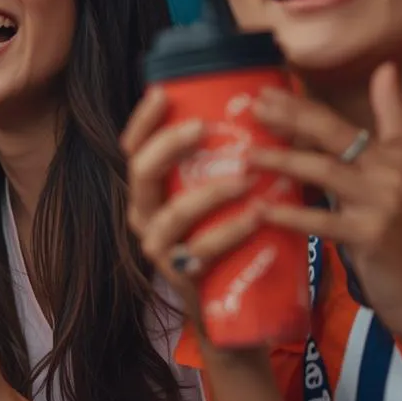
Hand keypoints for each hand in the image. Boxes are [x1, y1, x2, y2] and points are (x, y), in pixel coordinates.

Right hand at [121, 88, 265, 304]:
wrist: (234, 308)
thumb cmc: (230, 237)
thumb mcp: (222, 194)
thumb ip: (230, 156)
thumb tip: (268, 101)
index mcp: (150, 190)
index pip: (133, 147)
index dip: (143, 119)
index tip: (164, 92)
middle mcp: (144, 215)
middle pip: (141, 172)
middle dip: (169, 145)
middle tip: (204, 128)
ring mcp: (159, 248)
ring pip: (171, 214)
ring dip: (208, 192)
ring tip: (245, 179)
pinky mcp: (182, 276)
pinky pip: (202, 250)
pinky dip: (230, 231)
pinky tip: (257, 216)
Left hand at [244, 64, 401, 343]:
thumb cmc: (395, 231)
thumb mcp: (392, 178)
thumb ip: (386, 126)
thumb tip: (384, 70)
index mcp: (393, 154)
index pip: (342, 120)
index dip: (305, 103)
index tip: (268, 89)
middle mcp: (390, 171)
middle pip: (332, 134)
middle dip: (291, 117)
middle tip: (253, 106)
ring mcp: (381, 202)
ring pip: (324, 170)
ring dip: (284, 159)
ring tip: (248, 153)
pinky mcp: (369, 235)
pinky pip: (320, 220)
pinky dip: (289, 213)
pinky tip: (261, 209)